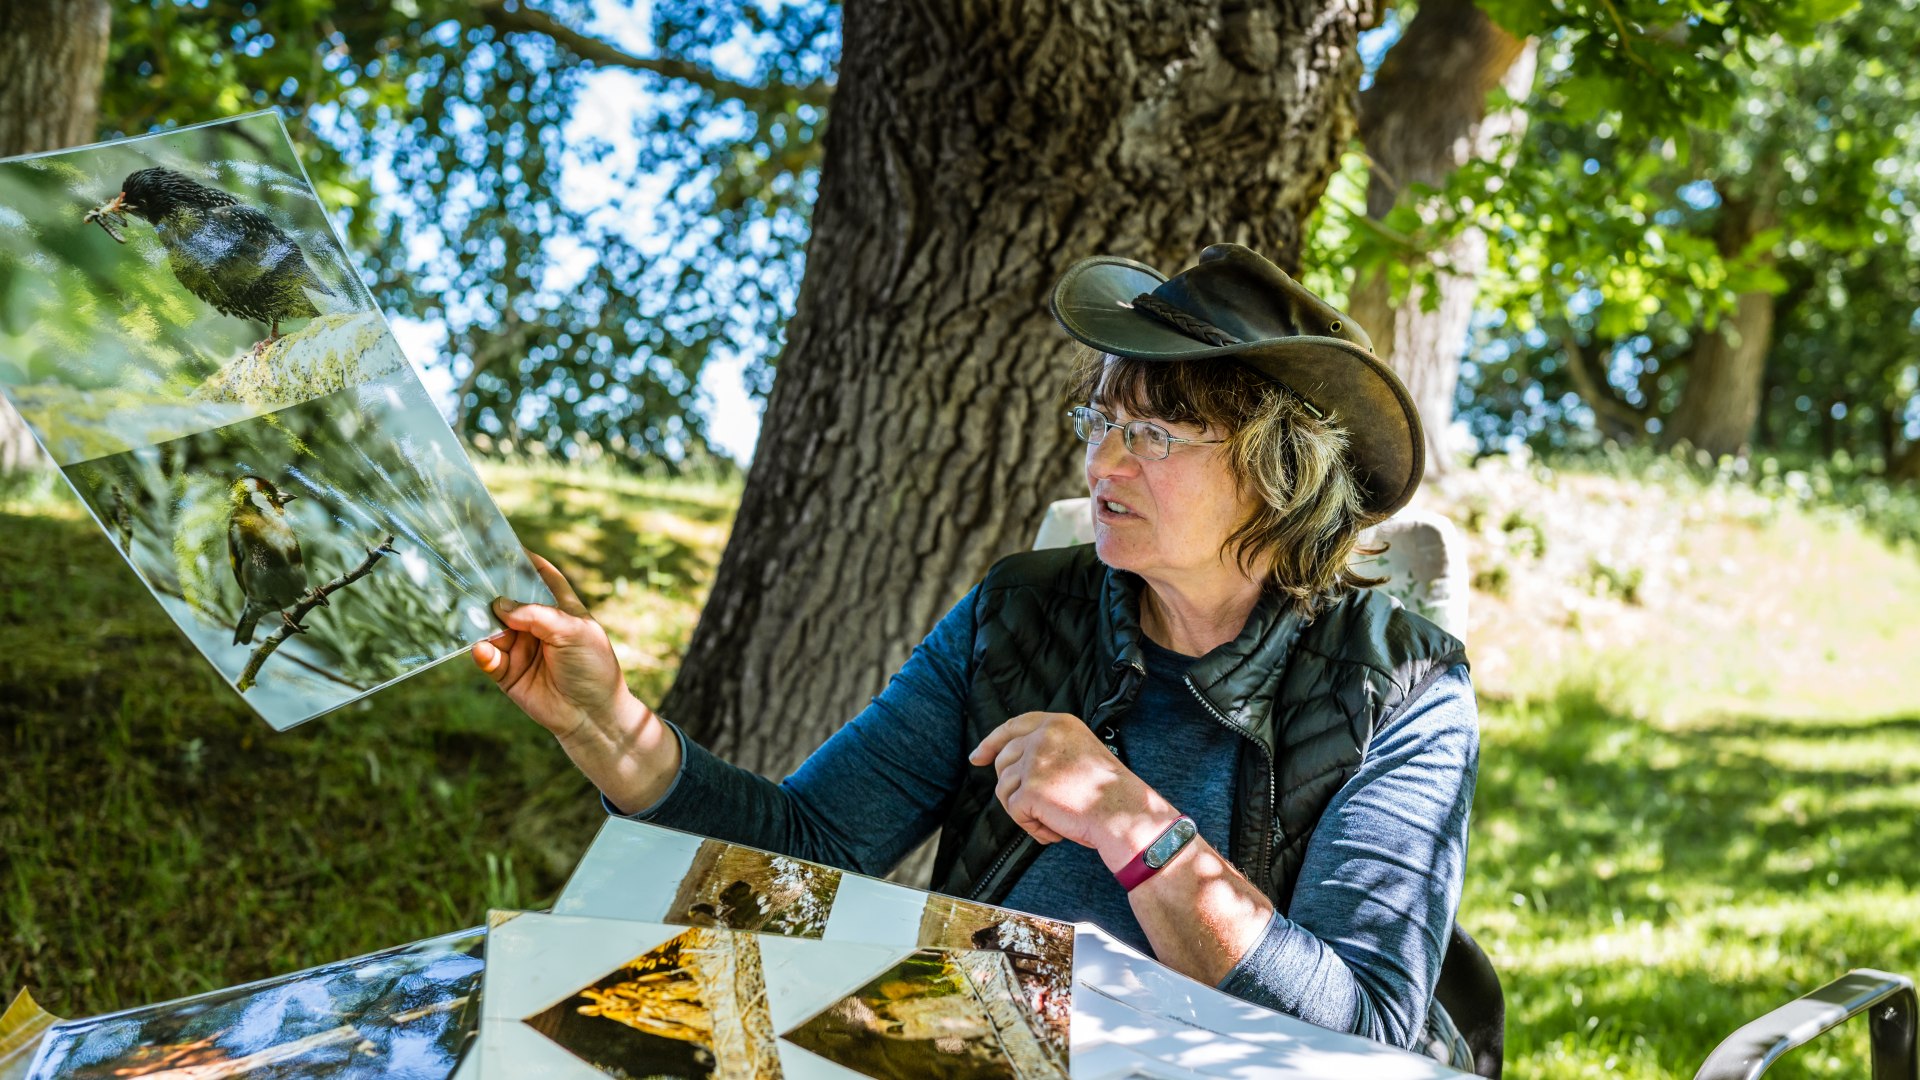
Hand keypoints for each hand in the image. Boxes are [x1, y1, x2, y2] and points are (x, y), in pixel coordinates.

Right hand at [472, 551, 633, 746]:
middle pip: (507, 600)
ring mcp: (519, 647)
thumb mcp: (573, 632)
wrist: (591, 715)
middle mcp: (536, 624)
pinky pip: (487, 658)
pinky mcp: (507, 672)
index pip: (540, 575)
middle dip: (489, 590)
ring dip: (479, 623)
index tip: (501, 542)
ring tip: (468, 616)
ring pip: (491, 628)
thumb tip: (500, 605)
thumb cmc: (592, 667)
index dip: (524, 560)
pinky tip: (483, 650)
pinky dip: (482, 653)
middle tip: (466, 577)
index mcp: (559, 608)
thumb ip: (537, 615)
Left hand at [968, 712, 1179, 867]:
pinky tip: (1055, 831)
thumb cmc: (1107, 791)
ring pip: (1004, 789)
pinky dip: (1032, 827)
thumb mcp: (1078, 751)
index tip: (978, 757)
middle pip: (1003, 761)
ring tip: (1054, 820)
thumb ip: (1047, 748)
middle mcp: (1042, 737)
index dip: (991, 742)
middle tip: (1039, 808)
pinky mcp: (1029, 791)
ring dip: (1024, 810)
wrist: (1123, 813)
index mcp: (1057, 724)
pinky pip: (1015, 812)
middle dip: (1013, 787)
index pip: (1012, 726)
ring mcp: (1034, 762)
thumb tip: (1005, 761)